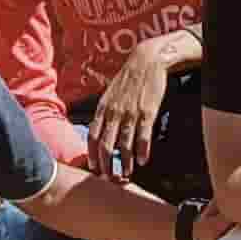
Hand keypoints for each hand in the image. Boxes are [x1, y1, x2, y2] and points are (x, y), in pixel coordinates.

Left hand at [88, 32, 196, 178]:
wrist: (147, 61)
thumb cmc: (129, 78)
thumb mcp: (110, 93)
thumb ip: (105, 111)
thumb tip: (101, 130)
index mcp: (103, 108)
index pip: (93, 136)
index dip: (93, 154)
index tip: (94, 168)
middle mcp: (114, 112)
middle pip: (106, 145)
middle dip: (106, 165)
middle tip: (109, 178)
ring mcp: (130, 113)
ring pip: (125, 144)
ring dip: (125, 163)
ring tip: (126, 175)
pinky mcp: (147, 112)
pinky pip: (143, 136)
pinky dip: (142, 151)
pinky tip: (142, 161)